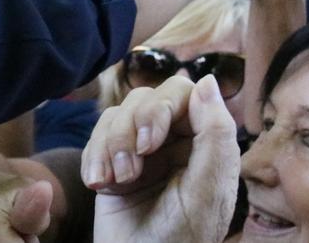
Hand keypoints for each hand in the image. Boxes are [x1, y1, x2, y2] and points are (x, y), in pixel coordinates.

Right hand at [85, 76, 238, 242]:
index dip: (162, 108)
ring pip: (118, 114)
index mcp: (203, 143)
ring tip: (117, 181)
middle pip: (145, 98)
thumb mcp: (205, 191)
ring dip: (112, 145)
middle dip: (133, 128)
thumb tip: (208, 81)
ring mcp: (140, 150)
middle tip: (132, 167)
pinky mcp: (112, 162)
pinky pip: (95, 136)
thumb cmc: (180, 238)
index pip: (183, 94)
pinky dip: (93, 157)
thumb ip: (215, 136)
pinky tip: (98, 183)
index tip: (151, 143)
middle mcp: (172, 140)